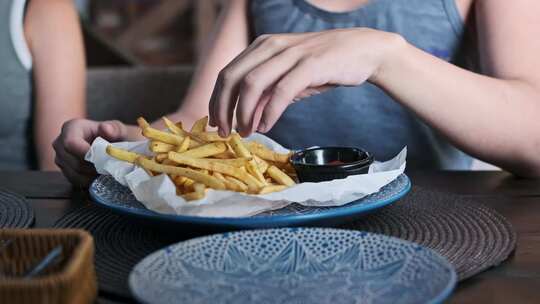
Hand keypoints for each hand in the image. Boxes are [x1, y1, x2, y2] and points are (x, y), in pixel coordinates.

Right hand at [53, 119, 127, 186]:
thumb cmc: (114, 136)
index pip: (71, 143)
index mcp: (71, 128)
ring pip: (73, 173)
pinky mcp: (64, 170)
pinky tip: (98, 175)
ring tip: (105, 170)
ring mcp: (60, 158)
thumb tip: (105, 128)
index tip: (103, 160)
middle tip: (108, 167)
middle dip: (92, 167)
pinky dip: (88, 180)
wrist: (111, 145)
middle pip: (73, 161)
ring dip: (91, 175)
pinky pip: (74, 180)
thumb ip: (115, 128)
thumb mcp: (119, 130)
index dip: (87, 154)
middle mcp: (60, 142)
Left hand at [208, 28, 404, 136]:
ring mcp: (290, 54)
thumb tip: (245, 119)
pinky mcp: (309, 64)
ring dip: (243, 113)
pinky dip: (269, 112)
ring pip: (252, 83)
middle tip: (224, 132)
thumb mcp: (288, 78)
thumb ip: (266, 94)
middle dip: (223, 108)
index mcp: (261, 46)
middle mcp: (271, 46)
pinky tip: (266, 126)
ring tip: (245, 132)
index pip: (227, 73)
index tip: (216, 124)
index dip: (217, 101)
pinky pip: (281, 91)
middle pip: (231, 77)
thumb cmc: (323, 66)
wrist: (363, 51)